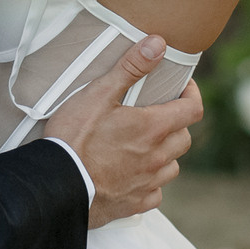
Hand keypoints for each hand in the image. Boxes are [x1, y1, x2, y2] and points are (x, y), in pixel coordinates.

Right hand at [41, 35, 200, 227]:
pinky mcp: (135, 203)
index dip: (191, 94)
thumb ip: (131, 67)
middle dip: (176, 123)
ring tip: (145, 144)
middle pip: (184, 137)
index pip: (192, 109)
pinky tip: (135, 174)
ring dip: (165, 153)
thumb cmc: (75, 137)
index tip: (181, 87)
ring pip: (172, 166)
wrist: (57, 185)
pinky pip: (156, 192)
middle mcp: (157, 157)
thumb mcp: (99, 93)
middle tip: (156, 114)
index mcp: (153, 128)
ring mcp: (147, 183)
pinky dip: (151, 181)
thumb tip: (158, 44)